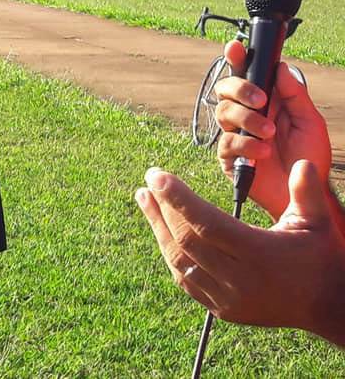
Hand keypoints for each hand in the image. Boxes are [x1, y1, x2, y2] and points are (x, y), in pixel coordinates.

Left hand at [136, 162, 344, 345]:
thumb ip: (306, 192)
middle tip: (149, 181)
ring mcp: (227, 298)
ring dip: (158, 228)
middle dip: (163, 208)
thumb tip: (303, 161)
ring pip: (179, 261)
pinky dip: (171, 253)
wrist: (327, 307)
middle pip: (186, 239)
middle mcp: (239, 279)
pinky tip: (161, 231)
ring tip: (145, 199)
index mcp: (259, 254)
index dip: (178, 198)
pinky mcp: (221, 310)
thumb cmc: (320, 258)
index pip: (207, 223)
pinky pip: (185, 280)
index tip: (157, 176)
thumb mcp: (317, 223)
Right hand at [214, 40, 330, 218]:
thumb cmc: (309, 156)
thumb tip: (281, 67)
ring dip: (248, 120)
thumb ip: (295, 94)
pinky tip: (263, 153)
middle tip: (261, 101)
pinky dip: (246, 145)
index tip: (235, 48)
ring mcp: (234, 134)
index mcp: (265, 101)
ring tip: (270, 134)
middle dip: (240, 89)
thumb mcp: (310, 121)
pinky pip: (226, 143)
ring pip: (223, 113)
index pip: (245, 74)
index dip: (236, 59)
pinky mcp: (228, 157)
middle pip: (225, 89)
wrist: (305, 190)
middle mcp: (246, 114)